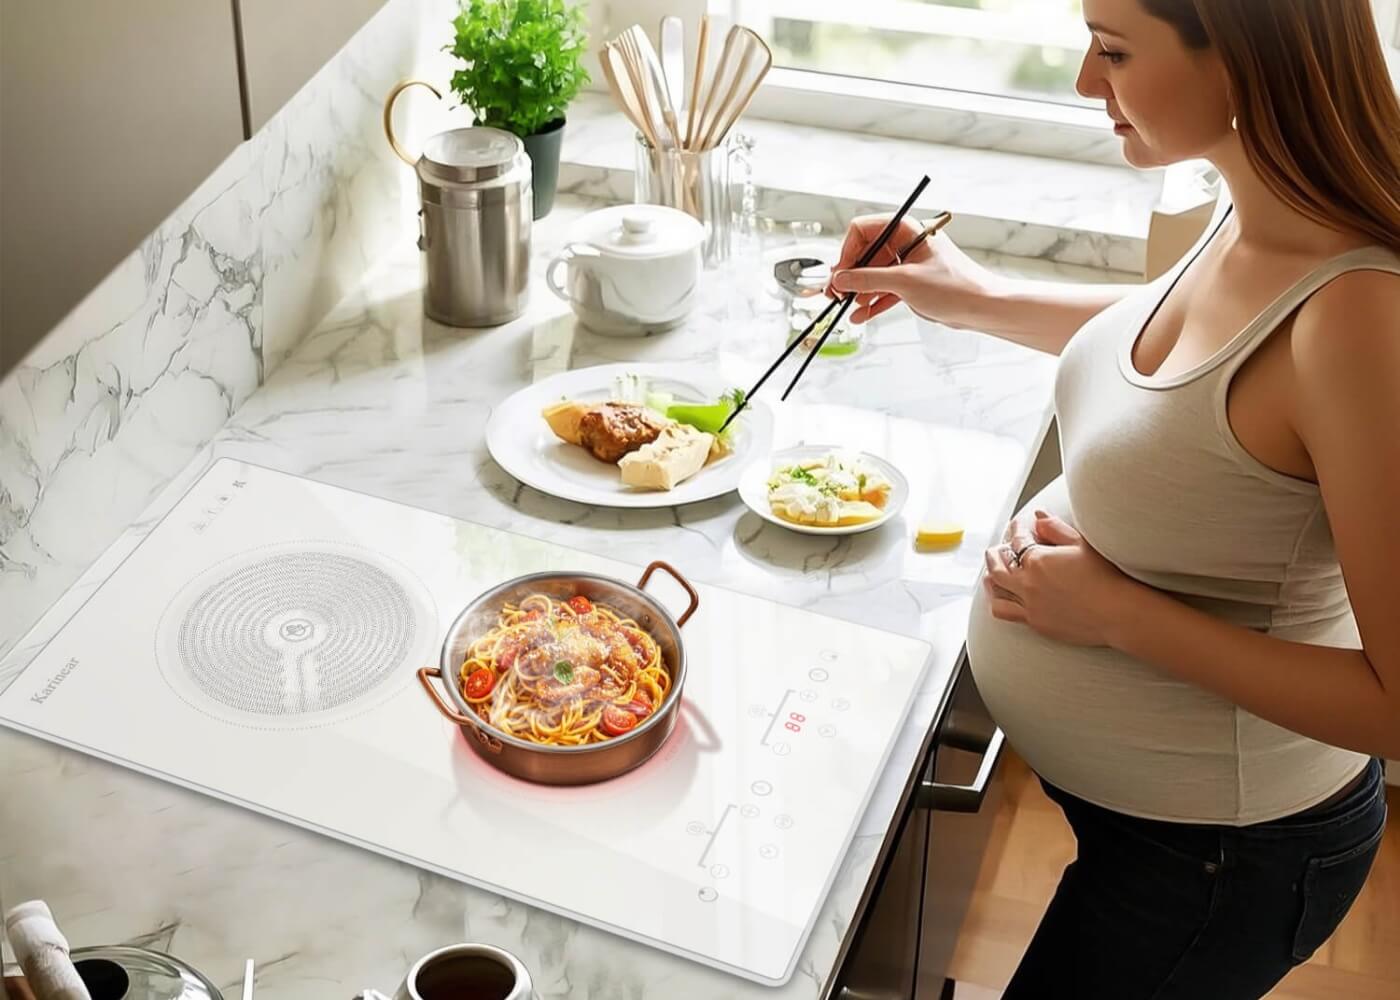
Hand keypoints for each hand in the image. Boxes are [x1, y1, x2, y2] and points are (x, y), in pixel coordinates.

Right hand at [827, 214, 996, 325]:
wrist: (981, 307)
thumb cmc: (956, 287)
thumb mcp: (906, 282)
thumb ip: (869, 279)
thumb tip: (842, 279)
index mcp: (906, 230)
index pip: (864, 230)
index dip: (848, 251)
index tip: (840, 273)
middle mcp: (905, 243)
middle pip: (865, 254)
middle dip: (850, 274)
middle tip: (836, 292)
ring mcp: (908, 264)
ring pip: (873, 274)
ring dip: (859, 291)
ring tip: (846, 307)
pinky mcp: (911, 284)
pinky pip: (884, 290)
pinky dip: (872, 302)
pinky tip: (861, 315)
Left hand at [982, 510, 1140, 646]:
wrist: (1116, 613)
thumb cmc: (1105, 577)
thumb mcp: (1081, 544)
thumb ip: (1055, 528)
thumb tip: (1038, 516)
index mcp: (1037, 560)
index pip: (1017, 540)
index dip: (1017, 529)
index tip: (1019, 524)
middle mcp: (1028, 582)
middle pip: (998, 565)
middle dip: (995, 554)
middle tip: (996, 549)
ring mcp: (1029, 604)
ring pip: (996, 589)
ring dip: (991, 577)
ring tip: (991, 573)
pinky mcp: (1035, 622)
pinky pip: (1005, 611)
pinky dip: (997, 601)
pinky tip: (1000, 597)